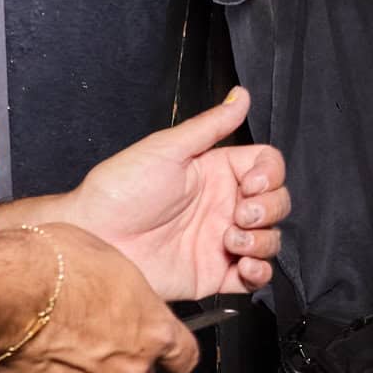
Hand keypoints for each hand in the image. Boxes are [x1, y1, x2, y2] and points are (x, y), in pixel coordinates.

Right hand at [0, 225, 198, 372]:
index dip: (172, 355)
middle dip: (124, 368)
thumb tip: (123, 297)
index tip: (164, 353)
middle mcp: (130, 367)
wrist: (7, 289)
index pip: (185, 357)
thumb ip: (126, 292)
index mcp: (152, 330)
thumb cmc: (53, 264)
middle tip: (98, 347)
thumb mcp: (110, 259)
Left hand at [61, 89, 289, 299]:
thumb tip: (240, 95)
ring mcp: (221, 241)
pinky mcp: (215, 274)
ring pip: (270, 240)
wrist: (95, 238)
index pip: (267, 168)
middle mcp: (223, 206)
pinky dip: (259, 271)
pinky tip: (242, 264)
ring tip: (230, 240)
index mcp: (216, 172)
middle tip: (240, 214)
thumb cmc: (120, 190)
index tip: (252, 184)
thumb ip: (210, 125)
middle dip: (269, 209)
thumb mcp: (167, 149)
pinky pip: (256, 277)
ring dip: (262, 240)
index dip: (271, 176)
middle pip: (276, 204)